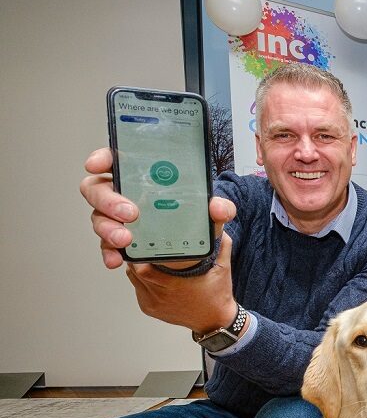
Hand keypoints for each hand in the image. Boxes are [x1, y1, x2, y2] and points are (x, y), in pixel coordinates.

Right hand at [80, 148, 234, 268]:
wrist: (192, 247)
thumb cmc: (193, 216)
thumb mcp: (210, 210)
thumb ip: (218, 207)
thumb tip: (220, 208)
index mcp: (142, 175)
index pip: (115, 158)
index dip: (101, 158)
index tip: (97, 164)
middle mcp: (123, 192)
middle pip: (98, 188)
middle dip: (108, 200)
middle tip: (130, 212)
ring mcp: (116, 217)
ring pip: (99, 217)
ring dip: (108, 228)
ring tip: (126, 239)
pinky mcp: (117, 239)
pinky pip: (105, 244)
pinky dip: (109, 252)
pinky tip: (116, 259)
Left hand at [125, 230, 237, 334]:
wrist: (215, 321)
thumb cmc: (218, 296)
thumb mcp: (223, 268)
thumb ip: (222, 245)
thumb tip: (218, 225)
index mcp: (173, 284)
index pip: (142, 266)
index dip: (139, 252)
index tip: (143, 240)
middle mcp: (159, 295)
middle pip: (134, 270)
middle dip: (137, 255)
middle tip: (144, 243)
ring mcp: (152, 303)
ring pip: (133, 278)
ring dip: (137, 266)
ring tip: (147, 256)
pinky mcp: (149, 308)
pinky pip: (137, 288)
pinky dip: (141, 279)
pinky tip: (153, 273)